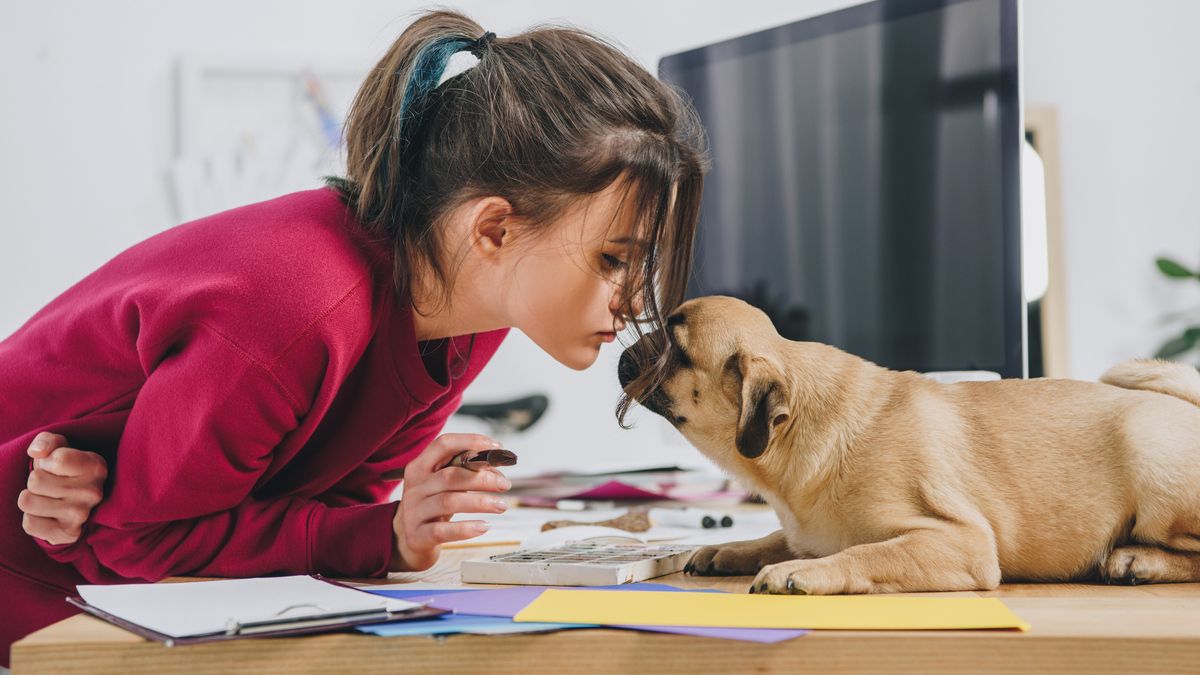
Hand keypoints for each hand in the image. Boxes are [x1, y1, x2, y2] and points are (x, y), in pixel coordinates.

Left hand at [19, 432, 108, 545]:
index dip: (45, 461)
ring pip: (27, 501)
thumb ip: (47, 440)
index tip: (54, 466)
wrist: (78, 503)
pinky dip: (32, 518)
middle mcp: (93, 492)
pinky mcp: (68, 534)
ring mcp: (82, 515)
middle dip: (35, 480)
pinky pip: (29, 524)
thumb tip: (36, 452)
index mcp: (96, 466)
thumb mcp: (60, 447)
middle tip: (50, 484)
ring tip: (47, 498)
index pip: (55, 459)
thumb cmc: (64, 470)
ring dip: (32, 499)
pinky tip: (46, 515)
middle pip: (35, 480)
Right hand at [389, 433, 511, 571]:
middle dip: (482, 478)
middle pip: (450, 475)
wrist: (410, 539)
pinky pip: (443, 531)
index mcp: (420, 466)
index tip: (497, 448)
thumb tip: (497, 467)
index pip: (444, 444)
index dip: (471, 441)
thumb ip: (464, 471)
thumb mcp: (443, 484)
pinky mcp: (418, 536)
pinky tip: (485, 526)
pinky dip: (467, 528)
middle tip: (505, 485)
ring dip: (480, 502)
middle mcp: (415, 486)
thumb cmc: (434, 504)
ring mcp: (414, 512)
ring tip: (501, 505)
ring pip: (449, 502)